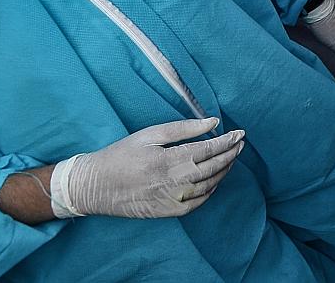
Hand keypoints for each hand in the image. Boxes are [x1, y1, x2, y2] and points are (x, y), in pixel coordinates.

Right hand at [49, 118, 244, 218]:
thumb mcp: (149, 135)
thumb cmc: (121, 155)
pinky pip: (198, 203)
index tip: (240, 133)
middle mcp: (172, 182)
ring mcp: (171, 200)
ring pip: (209, 185)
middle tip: (240, 143)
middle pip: (213, 167)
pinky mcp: (167, 212)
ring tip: (231, 157)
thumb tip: (213, 121)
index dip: (227, 141)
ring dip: (224, 170)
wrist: (94, 186)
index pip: (208, 149)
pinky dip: (211, 190)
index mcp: (168, 160)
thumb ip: (183, 128)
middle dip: (231, 154)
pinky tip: (215, 180)